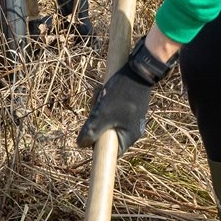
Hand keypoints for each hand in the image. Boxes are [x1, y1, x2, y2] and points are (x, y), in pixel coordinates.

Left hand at [76, 37, 177, 155]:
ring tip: (100, 93)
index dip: (95, 142)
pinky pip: (112, 109)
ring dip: (99, 107)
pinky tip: (104, 90)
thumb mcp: (102, 114)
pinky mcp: (130, 107)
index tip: (88, 130)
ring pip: (107, 118)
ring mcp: (132, 118)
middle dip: (96, 118)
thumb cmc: (122, 94)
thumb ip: (91, 131)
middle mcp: (132, 130)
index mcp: (129, 137)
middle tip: (94, 104)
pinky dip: (105, 101)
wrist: (139, 71)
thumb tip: (81, 144)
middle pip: (106, 132)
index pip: (109, 150)